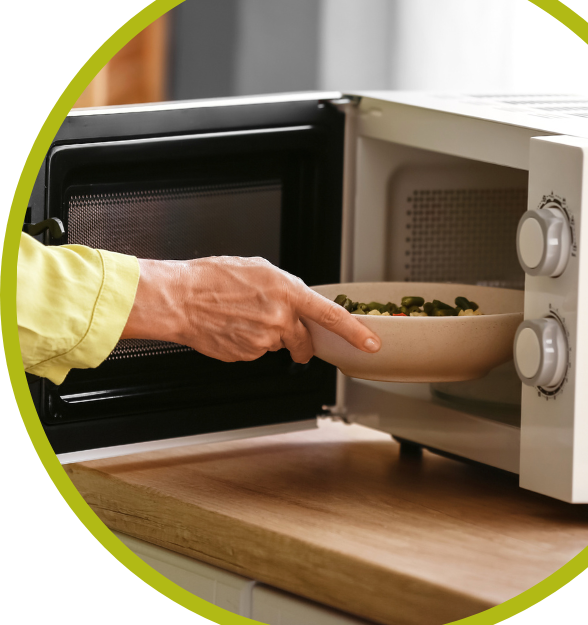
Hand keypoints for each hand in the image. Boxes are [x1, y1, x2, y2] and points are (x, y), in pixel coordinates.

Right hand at [121, 256, 380, 363]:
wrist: (179, 299)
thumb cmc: (213, 278)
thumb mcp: (260, 269)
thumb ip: (286, 288)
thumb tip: (298, 302)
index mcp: (288, 293)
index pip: (332, 317)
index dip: (355, 333)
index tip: (371, 343)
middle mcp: (279, 319)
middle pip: (304, 341)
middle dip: (301, 342)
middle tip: (283, 330)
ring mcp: (263, 341)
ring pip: (277, 345)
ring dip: (267, 335)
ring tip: (241, 317)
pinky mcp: (245, 355)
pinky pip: (256, 352)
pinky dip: (248, 343)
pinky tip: (232, 327)